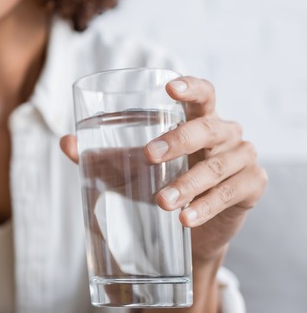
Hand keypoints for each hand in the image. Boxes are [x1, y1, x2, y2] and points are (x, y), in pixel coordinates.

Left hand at [61, 76, 267, 264]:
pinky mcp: (252, 186)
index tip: (169, 87)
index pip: (203, 93)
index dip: (190, 87)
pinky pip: (230, 193)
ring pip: (217, 167)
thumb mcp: (130, 169)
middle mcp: (226, 132)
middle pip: (207, 128)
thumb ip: (101, 156)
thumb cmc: (160, 183)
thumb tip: (66, 142)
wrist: (191, 231)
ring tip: (161, 202)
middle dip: (177, 141)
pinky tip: (185, 217)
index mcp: (199, 118)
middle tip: (148, 156)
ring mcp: (244, 158)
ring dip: (187, 184)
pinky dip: (206, 206)